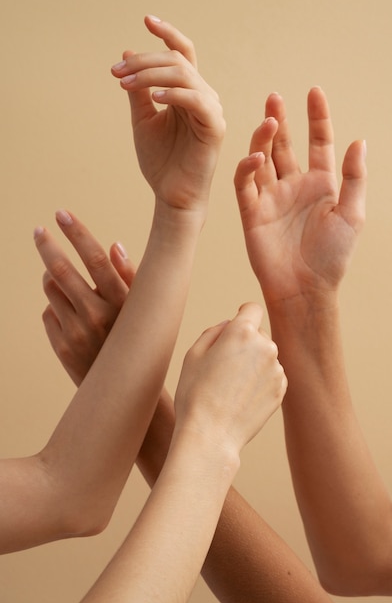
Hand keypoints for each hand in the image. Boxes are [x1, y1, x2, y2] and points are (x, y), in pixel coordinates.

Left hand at [34, 211, 135, 385]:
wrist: (127, 388)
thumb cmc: (137, 339)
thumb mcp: (141, 308)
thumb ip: (130, 276)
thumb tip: (115, 245)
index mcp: (121, 303)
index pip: (96, 259)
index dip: (77, 233)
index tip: (62, 214)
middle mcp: (98, 316)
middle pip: (61, 270)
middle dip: (47, 246)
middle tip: (39, 231)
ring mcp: (76, 333)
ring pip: (51, 289)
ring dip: (53, 277)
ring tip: (63, 280)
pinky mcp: (62, 346)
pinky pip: (49, 312)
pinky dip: (57, 306)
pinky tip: (71, 314)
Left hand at [111, 15, 225, 214]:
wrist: (171, 195)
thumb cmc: (160, 162)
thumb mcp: (142, 120)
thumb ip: (138, 90)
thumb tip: (127, 52)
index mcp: (187, 93)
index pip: (181, 54)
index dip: (166, 34)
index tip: (146, 19)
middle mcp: (202, 97)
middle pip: (177, 60)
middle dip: (144, 60)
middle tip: (117, 72)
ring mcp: (211, 111)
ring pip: (184, 75)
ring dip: (151, 74)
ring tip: (126, 84)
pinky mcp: (215, 127)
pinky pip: (195, 99)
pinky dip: (173, 93)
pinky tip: (152, 97)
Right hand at [173, 303, 286, 453]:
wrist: (211, 434)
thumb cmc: (195, 393)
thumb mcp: (193, 354)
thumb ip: (214, 331)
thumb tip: (230, 324)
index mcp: (242, 332)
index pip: (252, 308)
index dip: (242, 315)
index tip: (235, 326)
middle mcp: (265, 346)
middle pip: (258, 334)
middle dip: (245, 343)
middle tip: (223, 367)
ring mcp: (276, 369)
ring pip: (265, 356)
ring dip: (254, 363)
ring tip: (231, 386)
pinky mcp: (281, 390)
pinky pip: (272, 375)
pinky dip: (261, 381)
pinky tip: (242, 397)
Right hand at [234, 88, 366, 305]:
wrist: (305, 289)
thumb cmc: (332, 257)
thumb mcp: (352, 215)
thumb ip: (354, 178)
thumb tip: (359, 141)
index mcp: (320, 185)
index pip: (318, 143)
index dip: (317, 117)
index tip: (314, 92)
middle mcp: (294, 186)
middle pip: (285, 145)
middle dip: (280, 120)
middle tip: (274, 98)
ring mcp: (271, 198)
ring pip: (262, 158)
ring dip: (263, 138)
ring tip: (269, 120)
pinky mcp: (251, 211)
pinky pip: (245, 183)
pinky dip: (247, 167)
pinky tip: (256, 156)